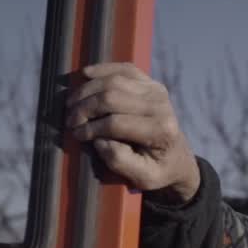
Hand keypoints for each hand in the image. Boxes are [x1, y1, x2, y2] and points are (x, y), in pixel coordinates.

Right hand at [66, 62, 200, 202]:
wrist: (178, 158)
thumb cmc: (158, 169)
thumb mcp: (143, 178)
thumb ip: (120, 161)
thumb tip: (99, 140)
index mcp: (160, 130)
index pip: (115, 123)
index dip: (90, 128)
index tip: (76, 135)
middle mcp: (160, 105)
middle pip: (112, 97)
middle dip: (84, 108)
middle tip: (69, 120)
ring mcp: (156, 90)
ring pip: (114, 81)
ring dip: (87, 90)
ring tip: (72, 104)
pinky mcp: (151, 83)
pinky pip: (124, 69)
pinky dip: (102, 69)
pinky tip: (85, 74)